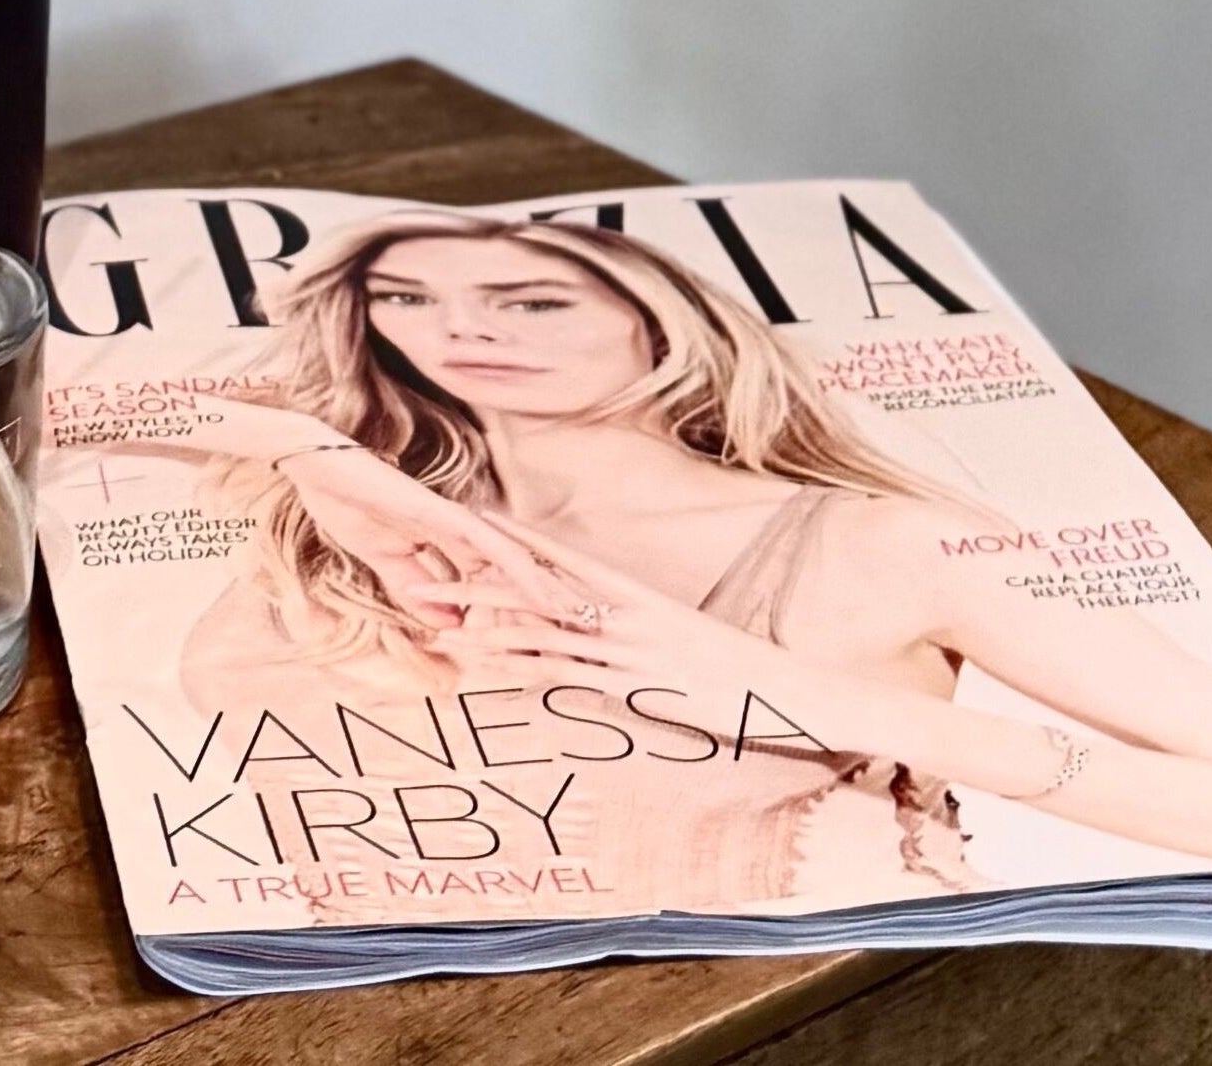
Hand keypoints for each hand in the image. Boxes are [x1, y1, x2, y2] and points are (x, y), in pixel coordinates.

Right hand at [276, 447, 555, 629]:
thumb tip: (450, 623)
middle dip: (546, 602)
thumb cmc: (350, 505)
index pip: (494, 579)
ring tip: (578, 616)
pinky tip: (541, 595)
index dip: (521, 606)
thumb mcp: (386, 561)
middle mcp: (463, 529)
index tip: (550, 633)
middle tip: (584, 629)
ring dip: (547, 591)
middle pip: (514, 571)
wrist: (319, 469)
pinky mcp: (446, 515)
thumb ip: (417, 590)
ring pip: (514, 562)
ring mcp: (457, 520)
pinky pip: (491, 549)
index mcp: (449, 539)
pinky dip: (518, 573)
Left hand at [413, 535, 801, 707]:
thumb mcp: (689, 639)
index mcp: (644, 597)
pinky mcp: (631, 688)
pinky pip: (565, 677)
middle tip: (428, 583)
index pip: (569, 559)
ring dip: (485, 632)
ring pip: (542, 635)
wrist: (784, 688)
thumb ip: (646, 633)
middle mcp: (629, 616)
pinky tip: (489, 671)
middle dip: (479, 588)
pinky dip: (523, 672)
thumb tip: (613, 634)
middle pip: (540, 594)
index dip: (520, 539)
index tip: (475, 522)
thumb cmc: (741, 667)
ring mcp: (628, 652)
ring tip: (438, 629)